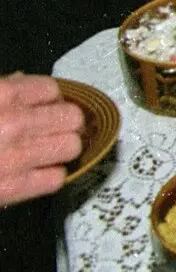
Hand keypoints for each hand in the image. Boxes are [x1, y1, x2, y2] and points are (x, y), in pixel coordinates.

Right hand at [0, 74, 83, 206]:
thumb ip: (2, 89)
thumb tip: (24, 81)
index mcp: (3, 95)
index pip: (52, 89)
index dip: (52, 99)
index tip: (48, 106)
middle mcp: (15, 124)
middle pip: (72, 117)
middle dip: (67, 123)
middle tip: (56, 129)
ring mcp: (17, 157)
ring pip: (72, 147)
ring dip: (62, 150)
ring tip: (47, 152)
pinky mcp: (13, 189)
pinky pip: (56, 179)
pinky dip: (50, 177)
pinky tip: (36, 174)